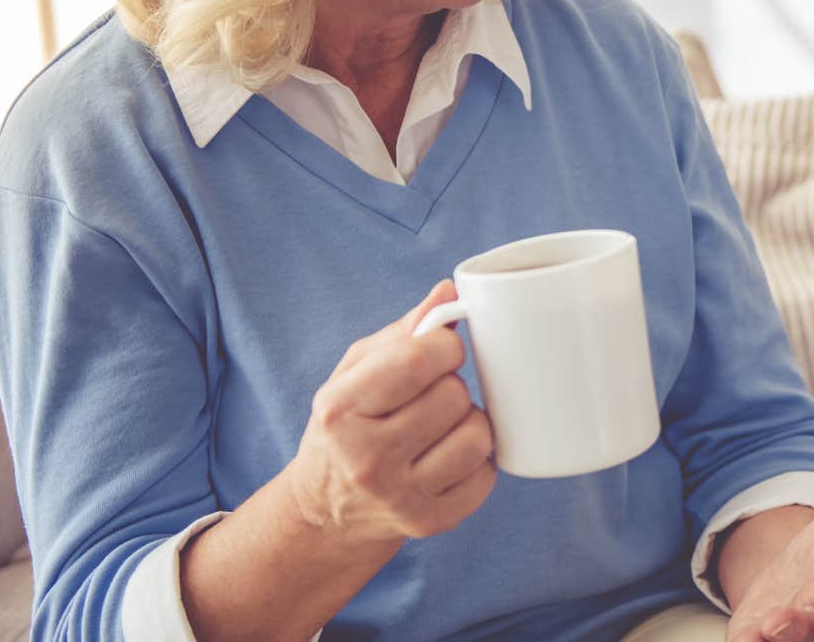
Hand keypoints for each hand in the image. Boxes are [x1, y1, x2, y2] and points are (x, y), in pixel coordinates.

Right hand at [283, 280, 497, 545]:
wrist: (327, 513)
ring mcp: (399, 497)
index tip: (440, 352)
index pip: (420, 359)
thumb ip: (404, 332)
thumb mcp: (355, 373)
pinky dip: (477, 461)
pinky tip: (448, 457)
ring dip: (469, 422)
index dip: (445, 346)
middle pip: (453, 396)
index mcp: (339, 410)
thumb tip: (450, 291)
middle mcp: (365, 458)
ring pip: (477, 436)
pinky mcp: (430, 523)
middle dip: (451, 386)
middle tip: (431, 397)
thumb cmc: (348, 426)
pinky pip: (486, 475)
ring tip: (442, 426)